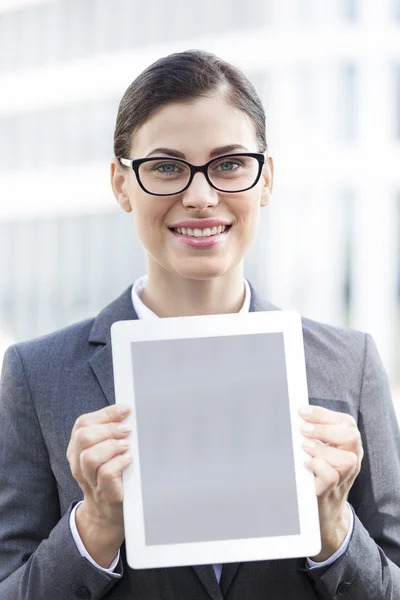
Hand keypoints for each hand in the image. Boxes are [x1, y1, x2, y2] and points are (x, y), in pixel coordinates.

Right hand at [66, 404, 131, 565]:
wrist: (107, 513)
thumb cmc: (110, 475)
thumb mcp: (104, 451)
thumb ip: (110, 432)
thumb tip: (127, 412)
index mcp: (77, 448)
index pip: (83, 423)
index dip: (105, 413)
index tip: (126, 409)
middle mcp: (78, 463)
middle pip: (83, 436)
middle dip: (109, 428)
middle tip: (127, 430)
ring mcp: (89, 480)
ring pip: (90, 456)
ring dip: (112, 446)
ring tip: (126, 446)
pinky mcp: (104, 493)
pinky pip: (105, 474)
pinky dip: (118, 463)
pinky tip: (128, 460)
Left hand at [299, 405, 362, 561]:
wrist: (322, 510)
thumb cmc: (317, 473)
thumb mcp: (320, 449)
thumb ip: (314, 432)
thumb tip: (297, 415)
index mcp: (348, 444)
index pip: (346, 422)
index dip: (323, 414)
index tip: (301, 411)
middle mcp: (352, 459)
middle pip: (351, 436)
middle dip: (324, 429)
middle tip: (303, 430)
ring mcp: (345, 477)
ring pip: (346, 458)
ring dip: (321, 449)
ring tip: (305, 448)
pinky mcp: (331, 492)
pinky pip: (332, 476)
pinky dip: (318, 466)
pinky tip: (306, 464)